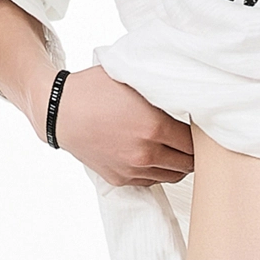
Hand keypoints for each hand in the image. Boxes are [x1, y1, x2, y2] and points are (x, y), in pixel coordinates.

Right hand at [50, 67, 193, 187]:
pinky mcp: (122, 180)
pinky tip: (155, 155)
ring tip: (176, 149)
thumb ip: (159, 89)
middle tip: (192, 140)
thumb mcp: (131, 78)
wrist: (60, 112)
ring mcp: (133, 170)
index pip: (193, 141)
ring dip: (178, 163)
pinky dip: (158, 171)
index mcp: (153, 126)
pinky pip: (152, 181)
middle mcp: (146, 153)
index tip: (198, 126)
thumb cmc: (94, 90)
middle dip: (193, 152)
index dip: (199, 133)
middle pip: (188, 163)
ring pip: (172, 175)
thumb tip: (187, 90)